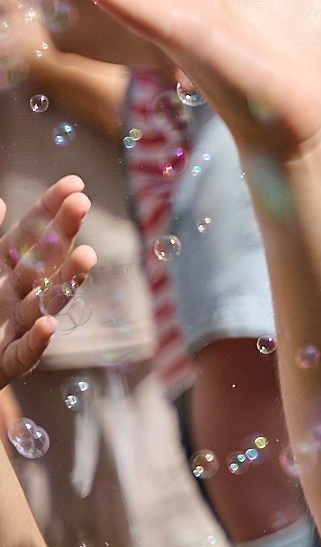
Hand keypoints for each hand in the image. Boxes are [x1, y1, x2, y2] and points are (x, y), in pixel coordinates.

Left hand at [1, 176, 97, 389]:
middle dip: (64, 232)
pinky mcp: (7, 362)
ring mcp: (14, 327)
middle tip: (82, 204)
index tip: (76, 184)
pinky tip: (47, 325)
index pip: (33, 231)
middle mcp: (15, 292)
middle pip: (44, 260)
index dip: (52, 207)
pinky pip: (24, 352)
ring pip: (44, 303)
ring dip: (67, 282)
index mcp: (3, 266)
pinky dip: (37, 341)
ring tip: (87, 257)